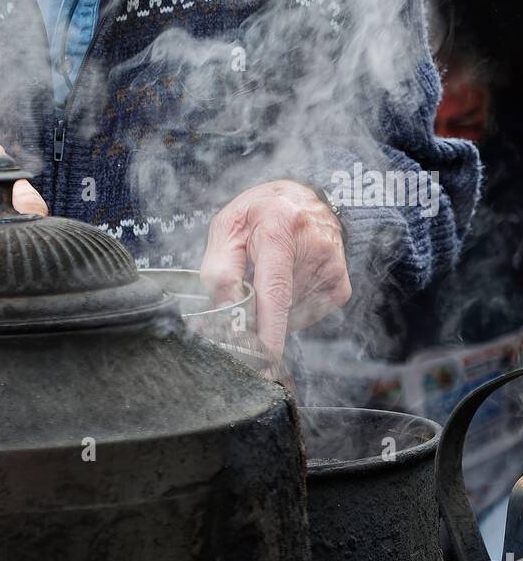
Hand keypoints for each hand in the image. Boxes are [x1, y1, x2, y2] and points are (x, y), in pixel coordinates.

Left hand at [200, 179, 350, 361]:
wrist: (298, 198)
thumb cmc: (257, 213)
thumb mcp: (227, 227)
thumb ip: (220, 269)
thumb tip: (226, 312)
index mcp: (281, 226)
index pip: (275, 290)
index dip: (268, 332)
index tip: (261, 363)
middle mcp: (315, 245)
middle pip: (278, 308)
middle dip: (255, 315)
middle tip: (244, 289)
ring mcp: (333, 267)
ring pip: (290, 316)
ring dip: (272, 309)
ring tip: (269, 271)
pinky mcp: (340, 286)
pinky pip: (306, 316)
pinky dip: (289, 308)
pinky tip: (288, 279)